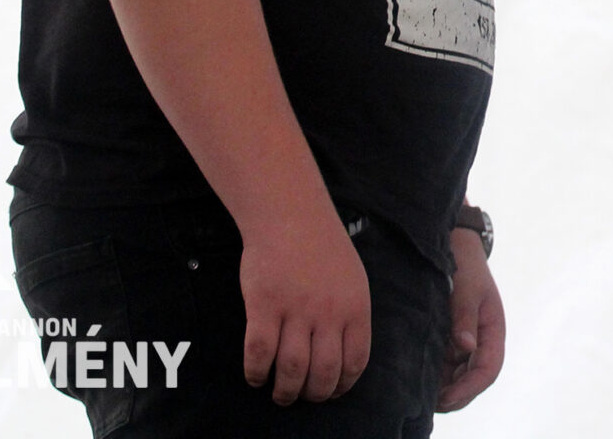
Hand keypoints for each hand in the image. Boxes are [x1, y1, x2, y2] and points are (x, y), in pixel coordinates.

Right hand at [239, 211, 372, 404]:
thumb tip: (343, 355)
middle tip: (303, 397)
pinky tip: (257, 376)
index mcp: (355, 308)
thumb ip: (350, 316)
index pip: (355, 362)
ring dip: (285, 391)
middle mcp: (328, 313)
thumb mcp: (353, 280)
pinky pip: (259, 353)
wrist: (290, 215)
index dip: (342, 385)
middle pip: (323, 373)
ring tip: (280, 394)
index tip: (332, 392)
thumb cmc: (322, 247)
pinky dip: (257, 373)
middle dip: (313, 394)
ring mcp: (295, 311)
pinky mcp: (263, 306)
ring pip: (292, 370)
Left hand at [437, 225, 504, 409]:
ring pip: (458, 375)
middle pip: (474, 379)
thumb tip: (467, 348)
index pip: (488, 369)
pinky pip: (444, 364)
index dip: (470, 388)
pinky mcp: (448, 337)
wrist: (453, 243)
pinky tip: (417, 380)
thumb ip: (465, 317)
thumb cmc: (465, 264)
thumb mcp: (467, 288)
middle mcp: (481, 340)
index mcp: (493, 330)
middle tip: (429, 403)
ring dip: (444, 388)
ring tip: (420, 395)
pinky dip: (435, 376)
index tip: (446, 398)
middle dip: (456, 395)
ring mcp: (465, 340)